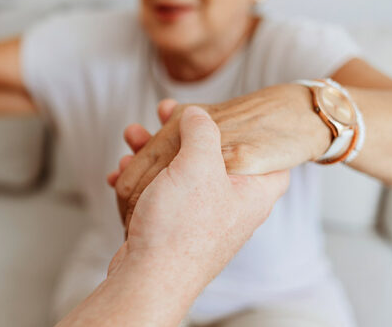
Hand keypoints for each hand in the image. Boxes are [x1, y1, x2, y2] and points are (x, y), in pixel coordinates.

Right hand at [108, 106, 289, 286]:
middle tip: (164, 115)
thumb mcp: (199, 164)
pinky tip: (121, 171)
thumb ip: (202, 130)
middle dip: (183, 133)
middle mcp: (232, 206)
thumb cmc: (182, 226)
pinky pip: (163, 193)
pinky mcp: (175, 227)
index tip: (235, 115)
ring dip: (154, 152)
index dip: (254, 131)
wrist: (150, 277)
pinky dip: (142, 179)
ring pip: (182, 172)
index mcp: (253, 191)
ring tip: (132, 137)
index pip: (270, 155)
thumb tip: (196, 113)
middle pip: (215, 156)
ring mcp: (202, 218)